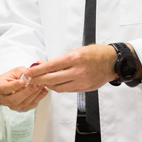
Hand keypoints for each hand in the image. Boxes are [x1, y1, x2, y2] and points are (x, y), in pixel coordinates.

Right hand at [0, 66, 48, 111]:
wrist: (17, 82)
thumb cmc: (15, 76)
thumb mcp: (17, 71)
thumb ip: (23, 73)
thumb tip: (30, 75)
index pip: (5, 88)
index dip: (14, 86)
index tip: (23, 82)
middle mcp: (4, 99)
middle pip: (14, 99)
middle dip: (27, 92)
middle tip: (36, 84)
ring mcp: (12, 106)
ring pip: (24, 103)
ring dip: (34, 94)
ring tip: (42, 86)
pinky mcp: (22, 109)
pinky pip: (30, 105)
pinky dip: (38, 98)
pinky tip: (43, 91)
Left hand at [25, 44, 139, 92]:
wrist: (112, 62)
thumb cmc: (95, 54)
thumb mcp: (76, 51)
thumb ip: (59, 60)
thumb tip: (42, 64)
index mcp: (74, 58)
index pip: (50, 66)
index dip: (37, 71)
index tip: (29, 72)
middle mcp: (78, 71)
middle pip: (52, 79)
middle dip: (38, 79)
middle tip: (30, 79)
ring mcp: (82, 81)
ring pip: (58, 87)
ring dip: (47, 84)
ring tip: (41, 81)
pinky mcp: (85, 88)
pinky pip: (67, 90)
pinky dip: (58, 87)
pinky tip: (54, 84)